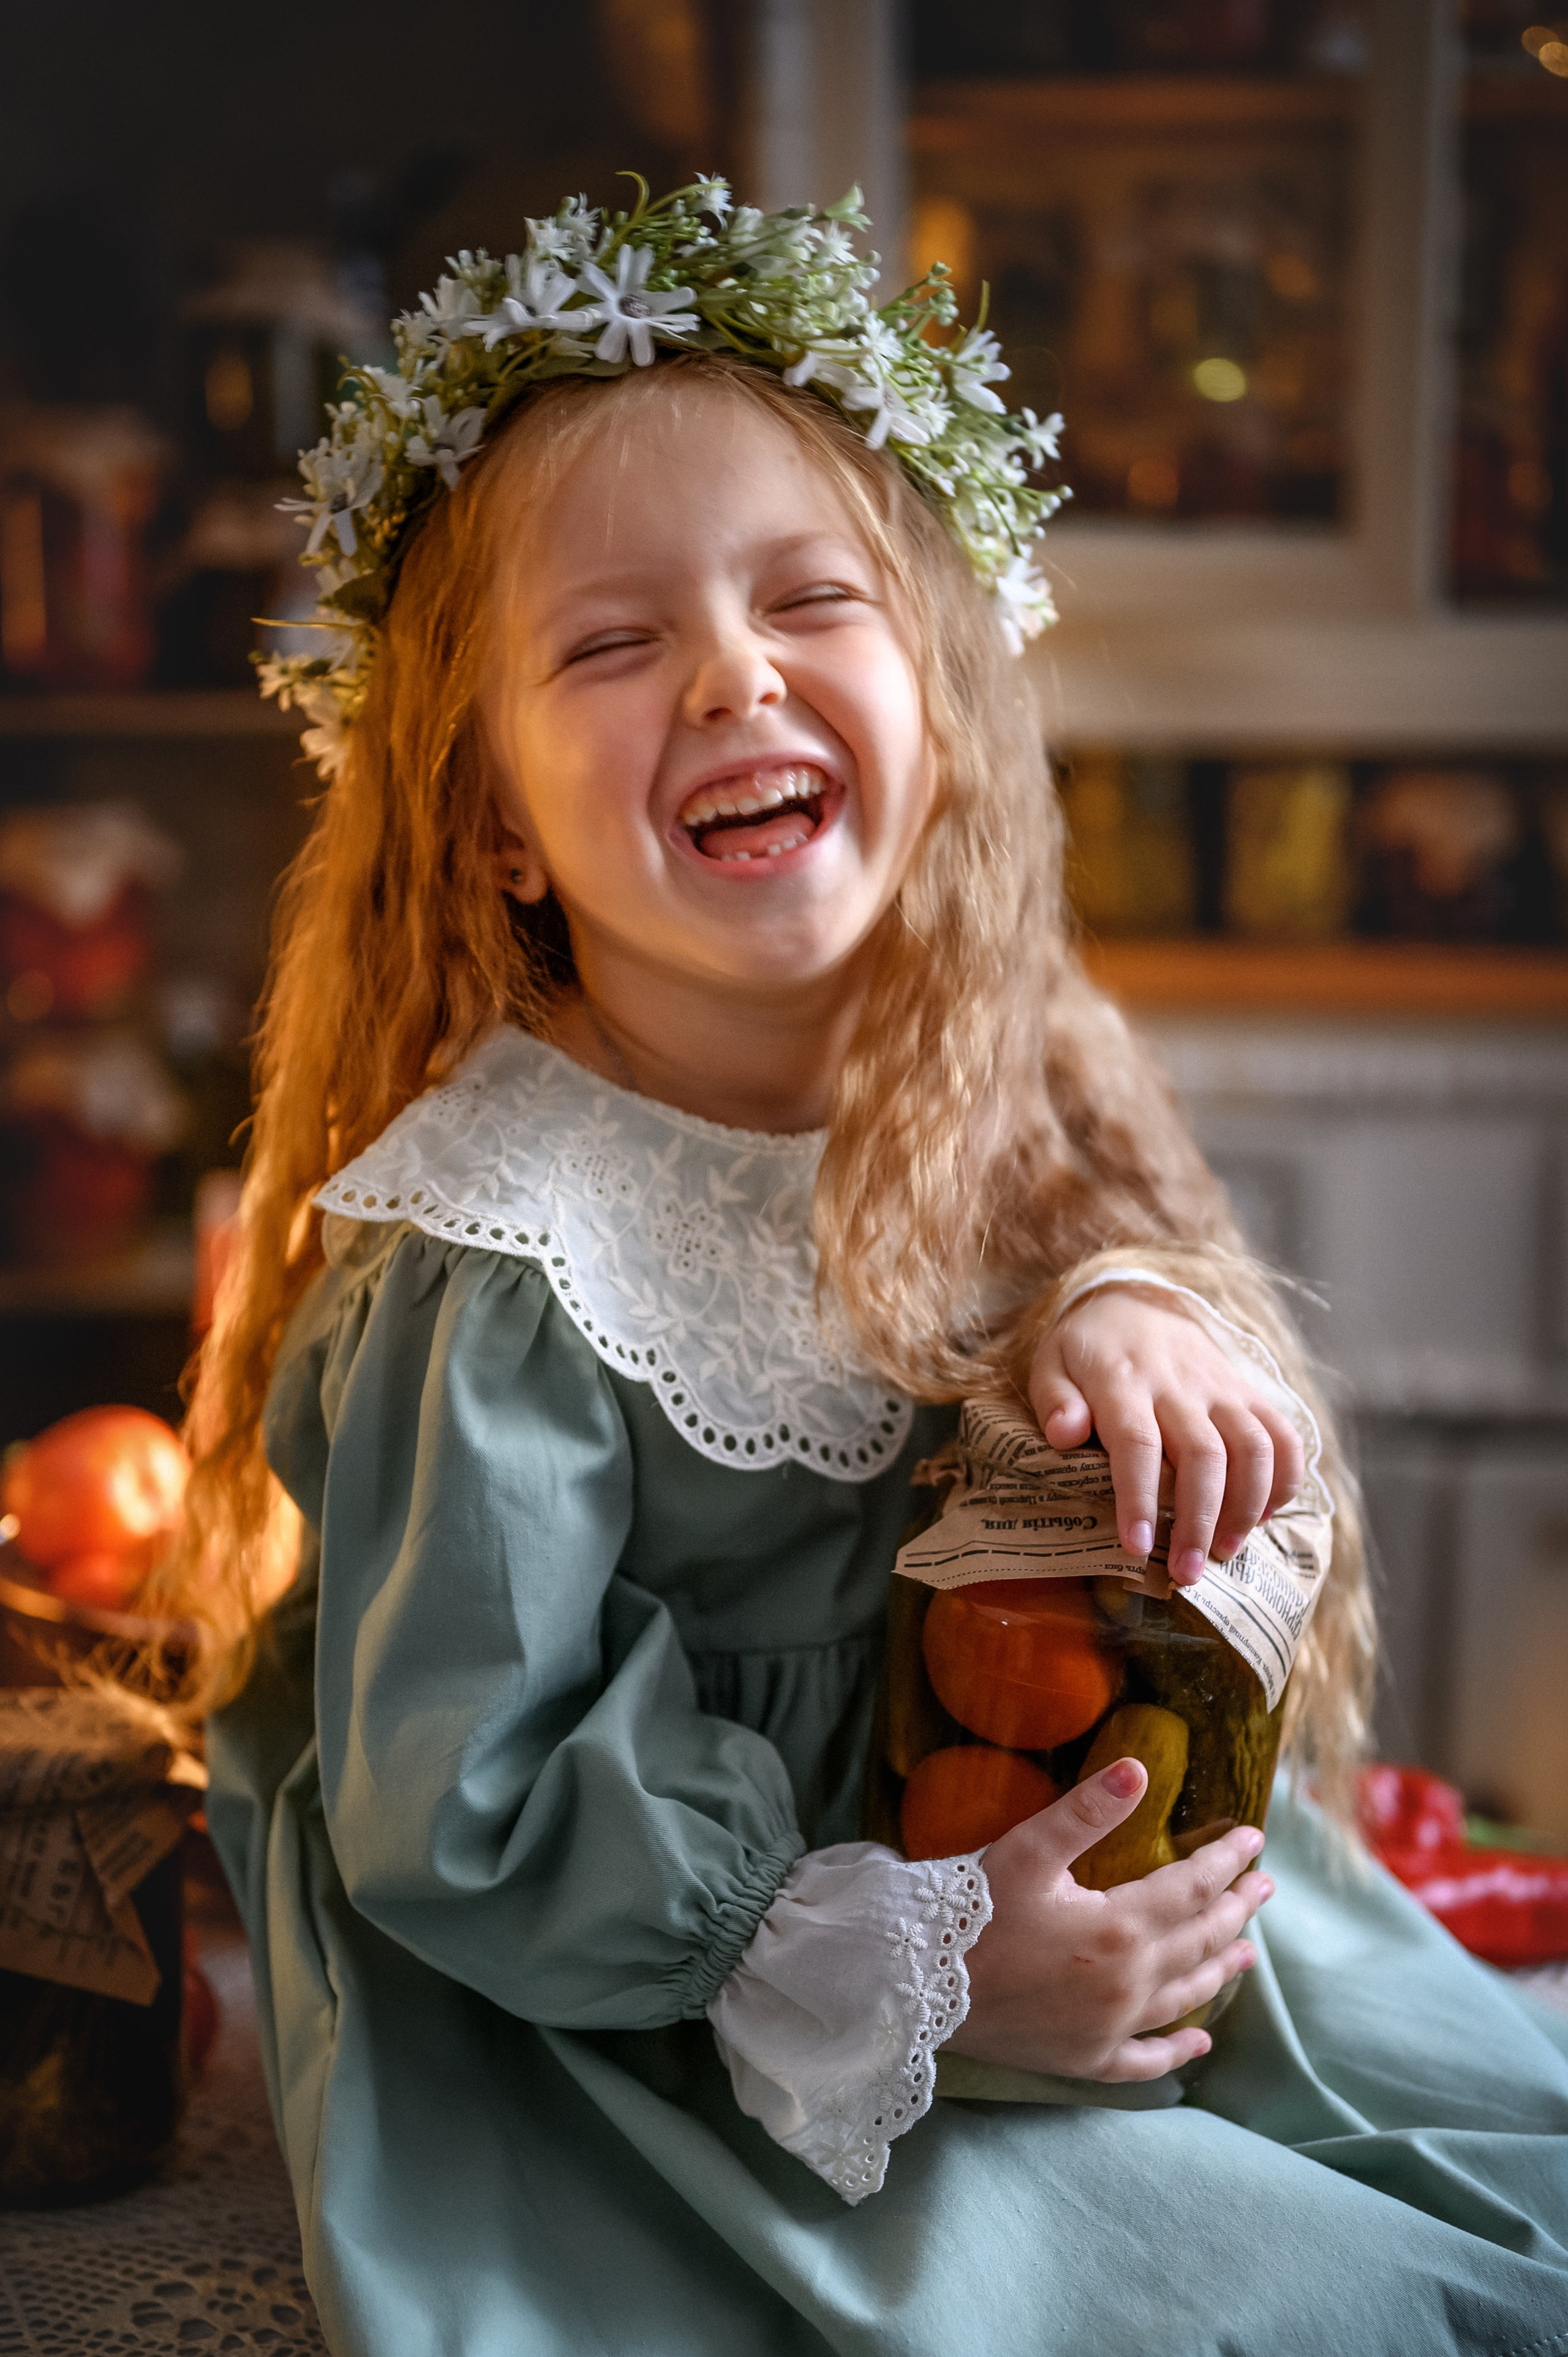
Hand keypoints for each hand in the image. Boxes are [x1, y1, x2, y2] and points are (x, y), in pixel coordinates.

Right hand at [946, 1760, 1272, 2081]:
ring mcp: (1112, 2028)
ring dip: (1222, 1967)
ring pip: (1187, 1996)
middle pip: (1200, 1940)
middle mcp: (1129, 1984)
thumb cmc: (971, 1911)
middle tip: (1264, 1885)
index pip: (1193, 1888)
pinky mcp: (1088, 2059)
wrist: (919, 1988)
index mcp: (1120, 1928)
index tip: (1253, 1838)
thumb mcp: (1026, 1849)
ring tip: (1249, 1949)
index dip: (1226, 1860)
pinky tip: (1200, 2042)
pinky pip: (1148, 2060)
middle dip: (1237, 1908)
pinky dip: (1179, 2050)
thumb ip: (1086, 1811)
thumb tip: (1139, 1769)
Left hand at [1029, 1287, 1303, 1583]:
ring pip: (1252, 1448)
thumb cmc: (1087, 1350)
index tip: (1135, 1545)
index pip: (1137, 1442)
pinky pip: (1283, 1435)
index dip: (1138, 1497)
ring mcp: (1221, 1388)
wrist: (1135, 1300)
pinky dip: (1284, 1480)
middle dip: (1198, 1520)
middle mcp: (1179, 1385)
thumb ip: (1055, 1401)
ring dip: (1245, 1507)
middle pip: (1203, 1455)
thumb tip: (1064, 1435)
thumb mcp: (1052, 1365)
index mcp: (1123, 1381)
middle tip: (1187, 1572)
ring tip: (1225, 1552)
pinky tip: (1264, 1517)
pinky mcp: (1248, 1392)